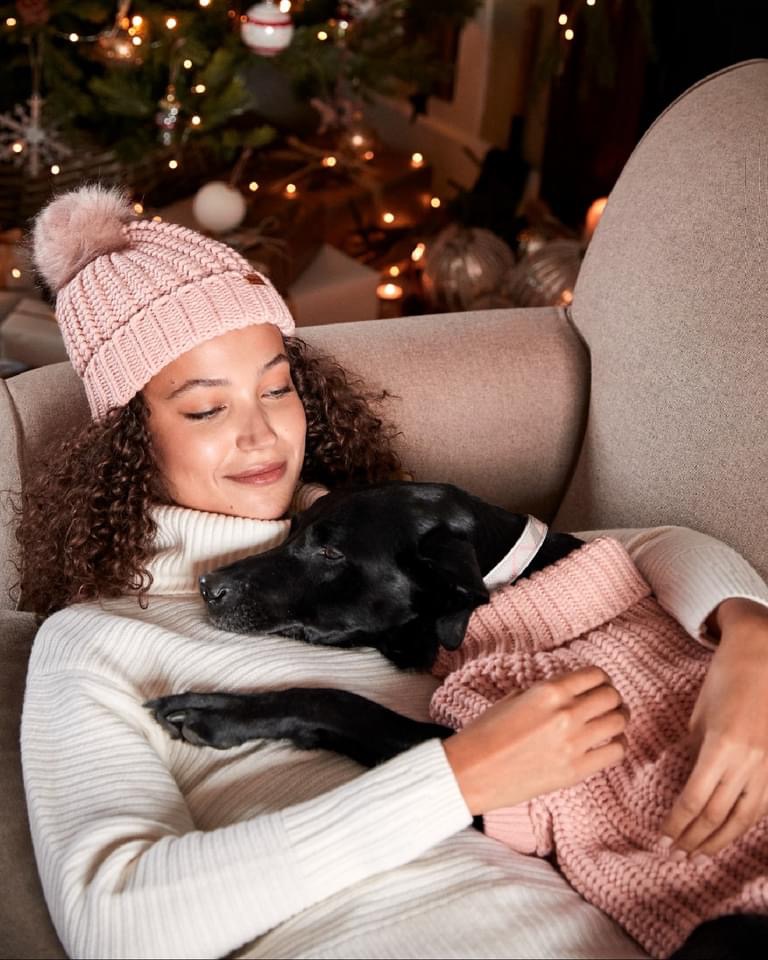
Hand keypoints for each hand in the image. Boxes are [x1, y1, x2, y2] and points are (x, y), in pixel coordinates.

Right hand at [442, 666, 626, 814]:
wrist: (471, 771)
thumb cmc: (486, 733)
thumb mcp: (513, 698)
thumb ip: (546, 692)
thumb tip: (570, 691)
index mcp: (548, 691)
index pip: (595, 675)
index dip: (602, 679)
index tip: (600, 685)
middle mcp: (566, 713)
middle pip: (611, 697)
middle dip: (612, 698)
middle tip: (608, 704)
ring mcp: (573, 743)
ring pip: (619, 722)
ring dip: (618, 719)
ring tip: (611, 722)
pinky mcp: (576, 770)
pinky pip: (616, 752)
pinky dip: (617, 745)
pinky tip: (608, 744)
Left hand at [661, 598, 767, 856]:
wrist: (764, 655)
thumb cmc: (725, 678)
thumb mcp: (701, 714)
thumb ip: (697, 750)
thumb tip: (690, 780)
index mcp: (722, 746)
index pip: (695, 799)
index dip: (678, 823)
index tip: (663, 837)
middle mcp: (748, 761)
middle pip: (718, 814)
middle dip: (695, 837)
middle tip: (676, 851)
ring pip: (743, 816)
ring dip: (719, 838)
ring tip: (700, 851)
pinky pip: (761, 804)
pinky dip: (743, 822)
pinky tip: (729, 831)